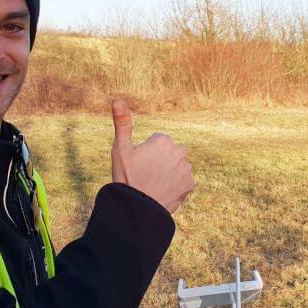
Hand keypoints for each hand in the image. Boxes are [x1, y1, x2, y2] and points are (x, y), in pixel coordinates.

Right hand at [110, 99, 194, 213]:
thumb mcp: (120, 149)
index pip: (158, 143)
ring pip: (177, 167)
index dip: (146, 154)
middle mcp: (179, 151)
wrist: (137, 208)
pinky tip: (163, 192)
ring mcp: (186, 169)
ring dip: (169, 173)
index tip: (139, 165)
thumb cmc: (126, 177)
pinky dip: (176, 186)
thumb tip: (117, 99)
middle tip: (146, 175)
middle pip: (170, 153)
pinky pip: (183, 181)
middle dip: (161, 161)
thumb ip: (122, 123)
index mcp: (163, 141)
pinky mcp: (191, 184)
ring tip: (154, 185)